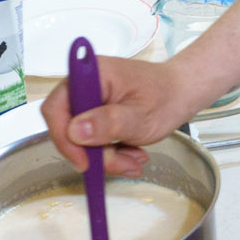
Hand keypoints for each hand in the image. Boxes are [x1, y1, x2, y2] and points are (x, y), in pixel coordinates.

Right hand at [38, 54, 202, 176]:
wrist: (183, 93)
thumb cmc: (166, 97)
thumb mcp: (140, 117)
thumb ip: (108, 123)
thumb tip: (75, 131)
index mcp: (92, 75)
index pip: (56, 107)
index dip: (63, 137)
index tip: (84, 162)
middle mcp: (85, 85)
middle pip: (67, 127)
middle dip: (92, 153)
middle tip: (120, 164)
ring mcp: (91, 100)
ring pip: (81, 139)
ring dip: (106, 157)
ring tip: (135, 159)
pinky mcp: (97, 113)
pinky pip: (93, 140)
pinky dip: (111, 153)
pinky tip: (132, 153)